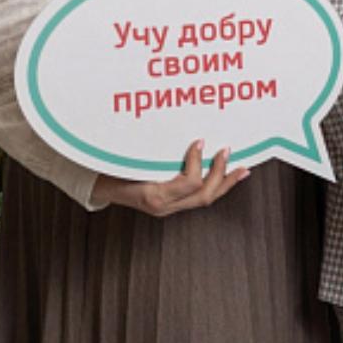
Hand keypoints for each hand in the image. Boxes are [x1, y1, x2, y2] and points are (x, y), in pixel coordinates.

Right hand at [90, 139, 247, 215]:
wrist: (99, 185)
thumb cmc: (112, 168)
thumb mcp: (129, 158)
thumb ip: (153, 151)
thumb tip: (183, 135)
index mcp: (153, 195)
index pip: (189, 183)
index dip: (198, 161)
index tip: (200, 141)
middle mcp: (164, 206)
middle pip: (204, 194)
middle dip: (221, 173)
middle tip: (227, 150)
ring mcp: (169, 208)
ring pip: (206, 199)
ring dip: (226, 182)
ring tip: (242, 169)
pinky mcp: (173, 205)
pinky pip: (199, 197)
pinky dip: (217, 185)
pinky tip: (229, 175)